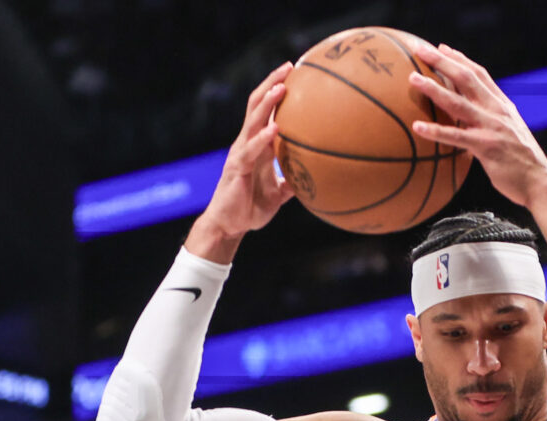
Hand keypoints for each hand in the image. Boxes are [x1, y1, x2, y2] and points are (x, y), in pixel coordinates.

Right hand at [188, 62, 294, 261]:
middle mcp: (246, 143)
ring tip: (282, 88)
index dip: (276, 90)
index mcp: (257, 145)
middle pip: (256, 104)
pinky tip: (276, 128)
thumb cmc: (251, 208)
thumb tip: (318, 178)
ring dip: (267, 103)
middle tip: (290, 67)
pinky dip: (263, 138)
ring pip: (252, 121)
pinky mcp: (237, 169)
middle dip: (271, 84)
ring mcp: (240, 154)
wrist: (229, 226)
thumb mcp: (279, 194)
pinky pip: (251, 150)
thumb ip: (294, 181)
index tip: (295, 74)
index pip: (265, 110)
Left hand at [408, 43, 546, 207]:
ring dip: (433, 89)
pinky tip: (417, 127)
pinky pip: (456, 137)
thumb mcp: (510, 132)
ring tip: (413, 79)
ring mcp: (491, 127)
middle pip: (466, 78)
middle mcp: (497, 111)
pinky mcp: (486, 147)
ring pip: (458, 103)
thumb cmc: (522, 162)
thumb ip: (493, 121)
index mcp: (502, 105)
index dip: (460, 59)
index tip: (442, 48)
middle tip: (420, 49)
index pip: (479, 74)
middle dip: (442, 61)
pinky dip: (436, 131)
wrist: (540, 181)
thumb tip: (473, 120)